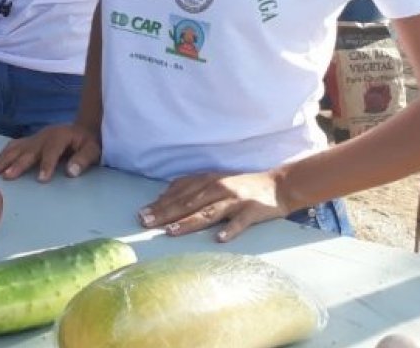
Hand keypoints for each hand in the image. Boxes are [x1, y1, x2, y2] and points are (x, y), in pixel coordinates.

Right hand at [0, 124, 100, 181]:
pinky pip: (15, 144)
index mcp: (60, 136)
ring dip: (5, 158)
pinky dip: (5, 153)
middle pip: (30, 150)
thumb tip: (71, 172)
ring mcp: (36, 137)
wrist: (83, 128)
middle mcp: (45, 136)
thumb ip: (83, 160)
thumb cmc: (88, 142)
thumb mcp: (93, 150)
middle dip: (18, 164)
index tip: (41, 179)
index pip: (52, 152)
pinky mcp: (31, 139)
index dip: (47, 165)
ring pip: (18, 147)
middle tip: (7, 176)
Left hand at [137, 170, 289, 241]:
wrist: (278, 185)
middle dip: (165, 213)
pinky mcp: (253, 211)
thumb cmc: (240, 186)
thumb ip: (189, 187)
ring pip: (209, 212)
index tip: (141, 214)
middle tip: (146, 222)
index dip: (159, 204)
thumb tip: (162, 197)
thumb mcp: (213, 181)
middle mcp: (218, 188)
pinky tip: (219, 238)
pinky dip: (230, 229)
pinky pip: (240, 222)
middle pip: (188, 202)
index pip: (178, 193)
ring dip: (189, 222)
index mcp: (207, 180)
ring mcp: (236, 200)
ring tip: (171, 231)